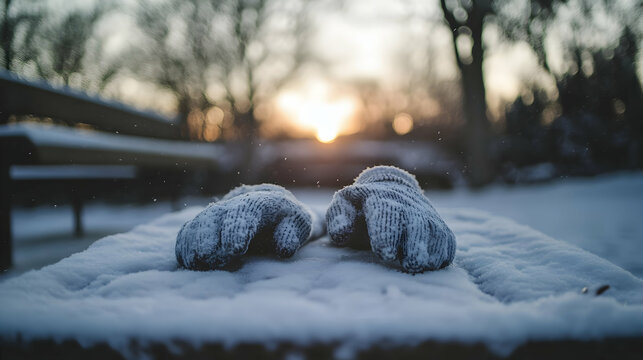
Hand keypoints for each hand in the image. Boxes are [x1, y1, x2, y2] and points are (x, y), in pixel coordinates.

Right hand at [176, 184, 311, 269]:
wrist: (272, 210)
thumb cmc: (288, 222)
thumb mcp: (300, 224)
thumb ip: (293, 233)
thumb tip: (283, 249)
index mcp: (259, 202)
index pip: (245, 211)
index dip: (237, 228)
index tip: (234, 249)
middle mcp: (233, 205)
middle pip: (215, 216)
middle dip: (209, 237)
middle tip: (211, 258)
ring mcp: (216, 215)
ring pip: (198, 224)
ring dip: (195, 244)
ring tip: (200, 263)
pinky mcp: (204, 226)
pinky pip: (188, 232)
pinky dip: (185, 246)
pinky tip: (189, 262)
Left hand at [326, 166, 455, 272]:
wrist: (392, 191)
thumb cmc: (363, 207)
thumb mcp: (345, 205)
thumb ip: (338, 218)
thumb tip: (342, 233)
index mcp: (381, 198)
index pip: (388, 212)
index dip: (388, 233)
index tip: (385, 253)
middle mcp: (408, 206)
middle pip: (417, 225)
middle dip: (414, 245)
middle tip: (407, 264)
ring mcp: (427, 216)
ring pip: (436, 234)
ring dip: (430, 253)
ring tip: (417, 266)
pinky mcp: (441, 228)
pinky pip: (448, 242)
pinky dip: (442, 255)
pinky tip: (430, 265)